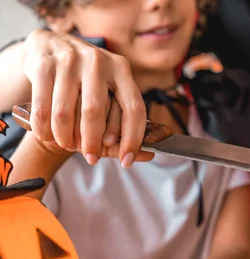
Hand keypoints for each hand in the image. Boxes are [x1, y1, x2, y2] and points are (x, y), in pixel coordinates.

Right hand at [22, 29, 152, 166]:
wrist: (50, 45)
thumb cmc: (86, 80)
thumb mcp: (109, 91)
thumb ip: (124, 120)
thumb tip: (147, 155)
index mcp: (121, 69)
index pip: (134, 108)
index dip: (132, 138)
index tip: (127, 161)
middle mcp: (97, 61)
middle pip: (95, 111)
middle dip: (92, 142)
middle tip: (91, 158)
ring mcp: (68, 60)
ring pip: (64, 112)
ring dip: (65, 137)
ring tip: (66, 144)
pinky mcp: (42, 64)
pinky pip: (42, 108)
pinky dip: (44, 129)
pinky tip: (46, 135)